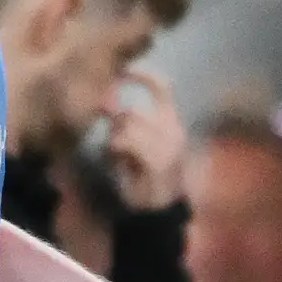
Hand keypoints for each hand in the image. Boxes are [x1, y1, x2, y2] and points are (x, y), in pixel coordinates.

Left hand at [101, 67, 186, 211]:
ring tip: (117, 157)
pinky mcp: (157, 161)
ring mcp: (167, 145)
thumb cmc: (146, 174)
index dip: (142, 76)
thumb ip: (129, 123)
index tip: (123, 72)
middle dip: (115, 124)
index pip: (162, 88)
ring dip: (114, 141)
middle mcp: (173, 130)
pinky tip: (117, 163)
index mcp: (172, 123)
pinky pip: (126, 142)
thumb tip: (108, 102)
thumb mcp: (140, 144)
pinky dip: (115, 152)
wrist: (158, 209)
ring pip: (127, 126)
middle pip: (133, 111)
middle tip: (111, 142)